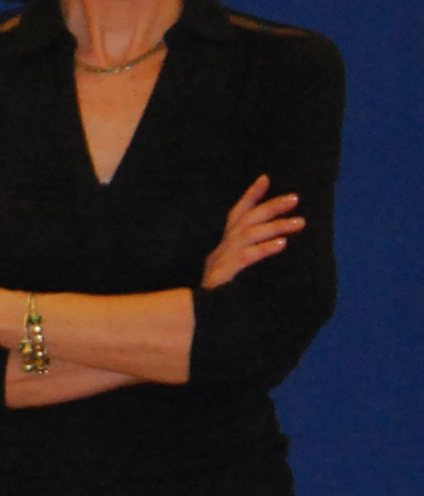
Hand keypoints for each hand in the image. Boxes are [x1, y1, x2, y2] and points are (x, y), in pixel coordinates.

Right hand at [201, 176, 301, 290]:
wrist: (195, 317)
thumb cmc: (218, 297)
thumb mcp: (228, 273)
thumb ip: (243, 259)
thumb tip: (273, 247)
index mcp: (223, 247)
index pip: (236, 214)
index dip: (250, 195)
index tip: (265, 178)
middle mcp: (221, 248)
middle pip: (246, 219)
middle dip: (271, 206)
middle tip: (295, 199)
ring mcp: (222, 260)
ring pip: (249, 234)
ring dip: (276, 226)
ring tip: (300, 223)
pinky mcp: (225, 274)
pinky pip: (246, 257)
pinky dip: (264, 248)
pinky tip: (282, 243)